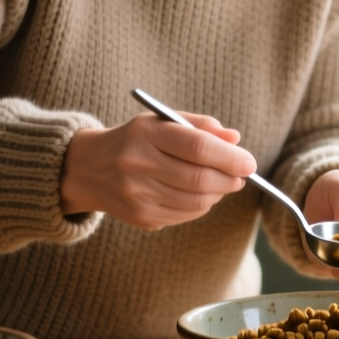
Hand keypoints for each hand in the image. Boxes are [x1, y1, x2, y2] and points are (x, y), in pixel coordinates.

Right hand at [60, 112, 255, 230]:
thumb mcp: (162, 121)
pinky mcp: (141, 217)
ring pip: (196, 201)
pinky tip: (200, 194)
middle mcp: (137, 164)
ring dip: (218, 193)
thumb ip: (200, 126)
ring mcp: (137, 194)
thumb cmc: (137, 140)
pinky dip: (202, 205)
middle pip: (199, 178)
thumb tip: (235, 139)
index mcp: (146, 134)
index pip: (197, 147)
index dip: (230, 157)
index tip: (249, 162)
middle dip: (229, 179)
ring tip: (222, 182)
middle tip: (241, 175)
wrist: (89, 169)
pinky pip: (185, 215)